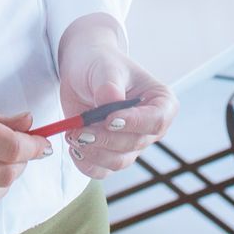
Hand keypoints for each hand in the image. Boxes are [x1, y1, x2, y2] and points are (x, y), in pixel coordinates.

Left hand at [56, 14, 176, 178]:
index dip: (135, 124)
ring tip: (73, 134)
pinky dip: (86, 163)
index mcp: (161, 101)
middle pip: (134, 144)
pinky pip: (101, 170)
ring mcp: (131, 143)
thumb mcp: (104, 67)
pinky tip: (74, 147)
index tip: (109, 119)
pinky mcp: (111, 153)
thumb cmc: (99, 63)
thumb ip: (109, 85)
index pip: (157, 120)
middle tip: (79, 129)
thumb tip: (110, 105)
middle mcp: (150, 126)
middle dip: (105, 139)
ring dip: (93, 152)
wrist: (81, 69)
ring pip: (118, 161)